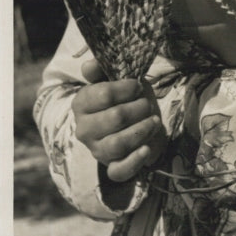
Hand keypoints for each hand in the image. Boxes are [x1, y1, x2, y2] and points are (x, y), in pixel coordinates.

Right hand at [72, 58, 166, 183]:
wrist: (140, 122)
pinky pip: (119, 171)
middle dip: (139, 108)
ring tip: (153, 120)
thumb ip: (101, 69)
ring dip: (142, 129)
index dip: (127, 88)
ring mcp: (97, 150)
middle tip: (147, 104)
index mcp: (82, 104)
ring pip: (118, 144)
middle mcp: (84, 129)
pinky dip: (135, 160)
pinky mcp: (111, 167)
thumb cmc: (128, 97)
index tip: (137, 86)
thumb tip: (90, 64)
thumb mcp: (117, 78)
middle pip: (116, 117)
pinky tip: (146, 148)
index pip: (103, 94)